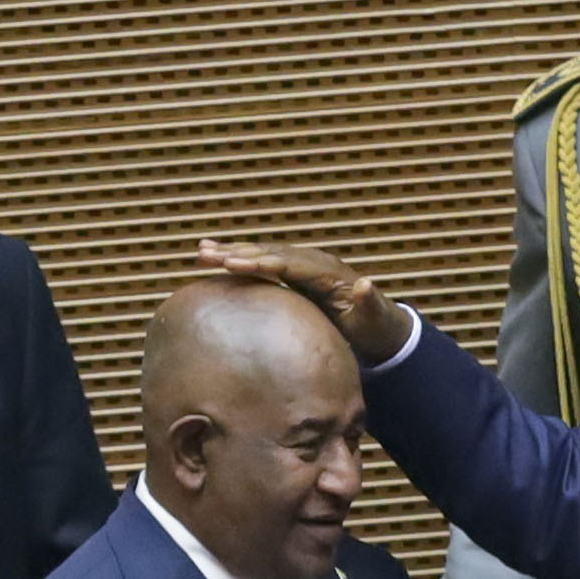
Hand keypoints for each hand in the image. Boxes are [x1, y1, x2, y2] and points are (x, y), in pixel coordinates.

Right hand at [191, 236, 404, 366]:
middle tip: (207, 254)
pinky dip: (240, 262)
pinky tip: (215, 261)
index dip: (262, 261)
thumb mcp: (375, 318)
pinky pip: (263, 266)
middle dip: (238, 253)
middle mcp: (311, 263)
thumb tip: (365, 284)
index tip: (235, 263)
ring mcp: (302, 268)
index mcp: (327, 273)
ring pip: (262, 255)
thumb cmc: (375, 326)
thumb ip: (369, 303)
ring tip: (202, 251)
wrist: (378, 327)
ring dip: (232, 252)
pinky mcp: (294, 277)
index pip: (289, 263)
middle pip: (269, 253)